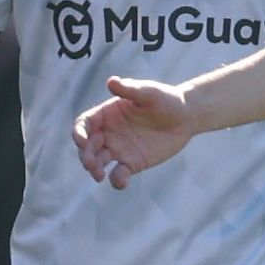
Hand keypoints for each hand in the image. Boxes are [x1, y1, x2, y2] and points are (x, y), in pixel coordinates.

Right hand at [73, 76, 195, 184]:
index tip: (82, 141)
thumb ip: (129, 90)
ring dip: (94, 169)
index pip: (84, 124)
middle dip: (85, 156)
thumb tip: (111, 82)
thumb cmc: (165, 99)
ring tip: (99, 175)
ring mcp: (119, 149)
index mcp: (106, 114)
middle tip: (91, 164)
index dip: (79, 133)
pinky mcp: (132, 163)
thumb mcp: (148, 92)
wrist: (186, 117)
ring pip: (98, 162)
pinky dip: (117, 180)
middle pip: (88, 147)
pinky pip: (119, 174)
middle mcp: (108, 133)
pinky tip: (122, 182)